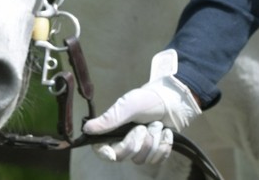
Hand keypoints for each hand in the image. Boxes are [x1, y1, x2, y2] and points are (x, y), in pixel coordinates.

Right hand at [82, 49, 201, 164]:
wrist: (171, 102)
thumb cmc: (147, 100)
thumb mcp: (127, 106)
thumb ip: (109, 119)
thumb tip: (87, 128)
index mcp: (113, 130)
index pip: (101, 149)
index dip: (104, 153)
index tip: (111, 154)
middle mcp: (123, 142)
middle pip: (123, 156)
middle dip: (137, 140)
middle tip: (143, 126)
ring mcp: (139, 149)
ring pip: (141, 159)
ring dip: (153, 140)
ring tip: (156, 125)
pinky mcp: (154, 153)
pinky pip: (157, 159)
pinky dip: (164, 145)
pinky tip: (165, 133)